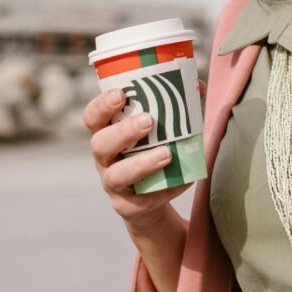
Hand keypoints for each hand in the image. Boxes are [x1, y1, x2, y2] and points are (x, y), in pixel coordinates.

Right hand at [84, 87, 196, 233]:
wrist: (152, 200)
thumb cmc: (153, 153)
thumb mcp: (159, 131)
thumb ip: (176, 106)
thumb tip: (198, 85)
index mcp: (107, 133)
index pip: (92, 117)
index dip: (101, 105)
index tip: (120, 94)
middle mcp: (105, 159)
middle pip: (100, 144)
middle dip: (122, 132)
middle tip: (148, 121)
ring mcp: (113, 184)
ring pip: (116, 176)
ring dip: (141, 164)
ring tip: (166, 154)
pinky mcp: (129, 206)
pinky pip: (143, 200)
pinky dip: (166, 188)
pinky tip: (185, 179)